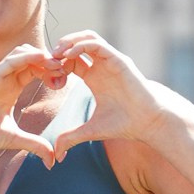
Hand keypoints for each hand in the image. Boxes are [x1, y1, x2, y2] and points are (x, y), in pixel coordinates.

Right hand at [0, 43, 69, 164]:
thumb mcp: (14, 139)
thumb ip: (34, 145)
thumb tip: (52, 160)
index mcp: (11, 89)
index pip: (35, 71)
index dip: (51, 71)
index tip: (64, 79)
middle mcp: (5, 79)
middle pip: (31, 58)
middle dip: (49, 61)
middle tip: (65, 69)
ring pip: (22, 53)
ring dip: (40, 55)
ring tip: (55, 64)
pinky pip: (10, 61)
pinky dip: (26, 56)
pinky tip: (40, 57)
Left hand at [47, 33, 170, 154]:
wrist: (147, 123)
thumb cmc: (123, 125)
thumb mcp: (90, 131)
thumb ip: (72, 138)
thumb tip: (57, 154)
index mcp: (94, 77)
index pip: (71, 62)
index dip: (56, 65)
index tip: (46, 75)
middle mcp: (102, 66)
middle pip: (76, 45)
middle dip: (59, 50)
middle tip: (46, 61)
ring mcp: (111, 60)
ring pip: (86, 38)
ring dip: (69, 42)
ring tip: (56, 54)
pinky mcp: (119, 59)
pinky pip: (97, 44)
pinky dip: (81, 45)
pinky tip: (69, 56)